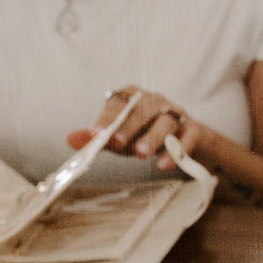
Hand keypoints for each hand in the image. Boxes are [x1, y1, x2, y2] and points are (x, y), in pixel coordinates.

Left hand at [67, 86, 203, 171]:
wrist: (184, 141)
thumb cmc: (143, 134)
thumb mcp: (118, 137)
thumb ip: (97, 138)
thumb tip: (69, 139)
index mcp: (132, 98)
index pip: (118, 102)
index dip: (106, 117)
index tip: (95, 133)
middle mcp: (154, 101)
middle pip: (142, 109)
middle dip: (128, 126)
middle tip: (117, 143)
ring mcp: (176, 113)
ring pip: (166, 121)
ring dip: (153, 137)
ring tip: (141, 154)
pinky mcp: (193, 129)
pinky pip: (188, 137)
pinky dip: (177, 150)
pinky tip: (164, 164)